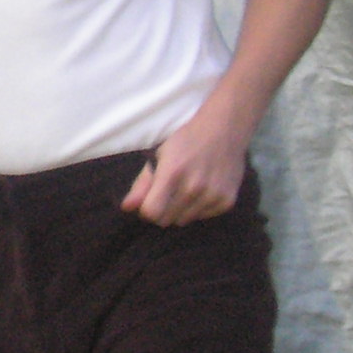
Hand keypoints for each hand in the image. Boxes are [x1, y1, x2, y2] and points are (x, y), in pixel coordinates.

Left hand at [122, 112, 247, 226]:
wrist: (224, 131)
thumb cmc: (186, 142)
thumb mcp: (159, 156)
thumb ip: (142, 184)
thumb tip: (126, 207)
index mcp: (173, 172)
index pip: (152, 212)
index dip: (146, 209)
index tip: (149, 200)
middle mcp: (194, 187)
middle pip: (166, 220)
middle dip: (161, 210)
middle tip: (167, 192)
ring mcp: (212, 196)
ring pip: (183, 221)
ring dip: (179, 210)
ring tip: (185, 189)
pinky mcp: (226, 202)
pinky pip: (201, 218)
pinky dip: (197, 209)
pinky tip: (201, 190)